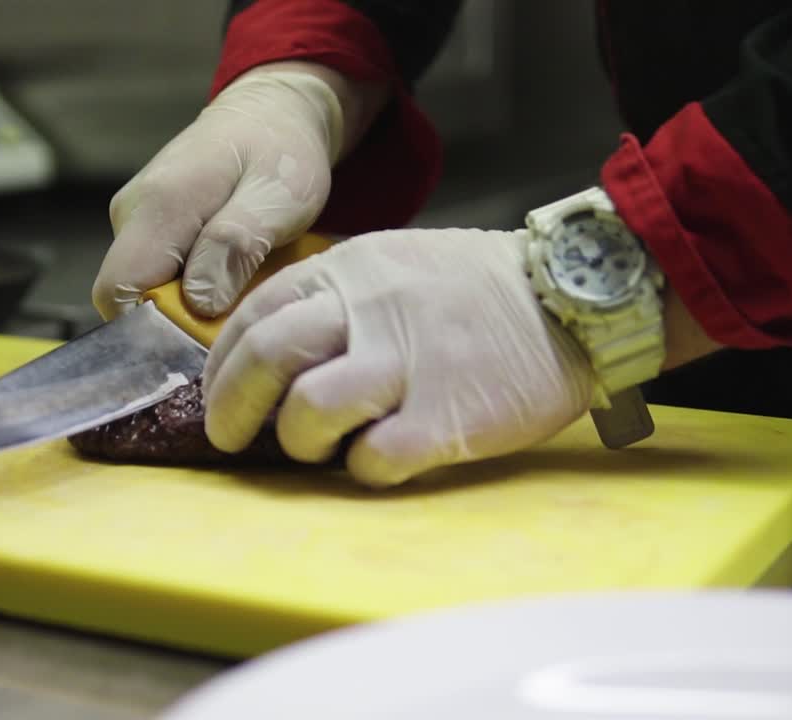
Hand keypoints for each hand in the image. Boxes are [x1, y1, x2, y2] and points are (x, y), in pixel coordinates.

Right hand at [92, 63, 378, 320]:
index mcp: (159, 205)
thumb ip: (236, 244)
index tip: (203, 339)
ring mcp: (136, 220)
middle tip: (238, 313)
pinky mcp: (148, 227)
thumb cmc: (281, 151)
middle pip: (131, 296)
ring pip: (148, 288)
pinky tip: (232, 271)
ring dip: (191, 303)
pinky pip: (160, 274)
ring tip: (243, 284)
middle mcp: (132, 213)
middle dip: (179, 320)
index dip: (152, 328)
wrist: (273, 112)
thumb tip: (198, 301)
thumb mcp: (277, 197)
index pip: (118, 291)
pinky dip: (194, 286)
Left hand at [201, 228, 595, 487]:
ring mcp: (407, 364)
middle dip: (230, 409)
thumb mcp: (396, 263)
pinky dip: (362, 470)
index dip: (221, 366)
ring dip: (299, 443)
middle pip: (266, 357)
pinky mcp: (444, 419)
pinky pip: (372, 460)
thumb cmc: (478, 289)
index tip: (217, 397)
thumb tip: (271, 351)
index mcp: (351, 268)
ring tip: (321, 448)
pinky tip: (380, 460)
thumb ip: (335, 297)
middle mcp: (369, 310)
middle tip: (230, 439)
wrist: (573, 301)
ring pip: (308, 411)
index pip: (254, 315)